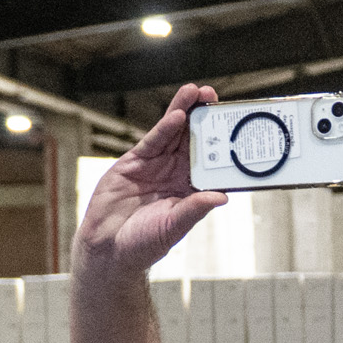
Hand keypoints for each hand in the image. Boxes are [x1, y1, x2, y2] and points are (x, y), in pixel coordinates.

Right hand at [73, 87, 230, 283]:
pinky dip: (165, 128)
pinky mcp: (134, 163)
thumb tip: (222, 197)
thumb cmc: (143, 245)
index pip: (211, 162)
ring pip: (174, 135)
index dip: (222, 144)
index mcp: (191, 190)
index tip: (234, 126)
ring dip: (185, 113)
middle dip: (204, 119)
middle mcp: (175, 175)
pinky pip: (153, 142)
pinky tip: (177, 115)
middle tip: (214, 97)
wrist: (107, 250)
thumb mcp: (173, 227)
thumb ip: (194, 209)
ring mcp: (156, 166)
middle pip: (193, 141)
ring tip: (197, 92)